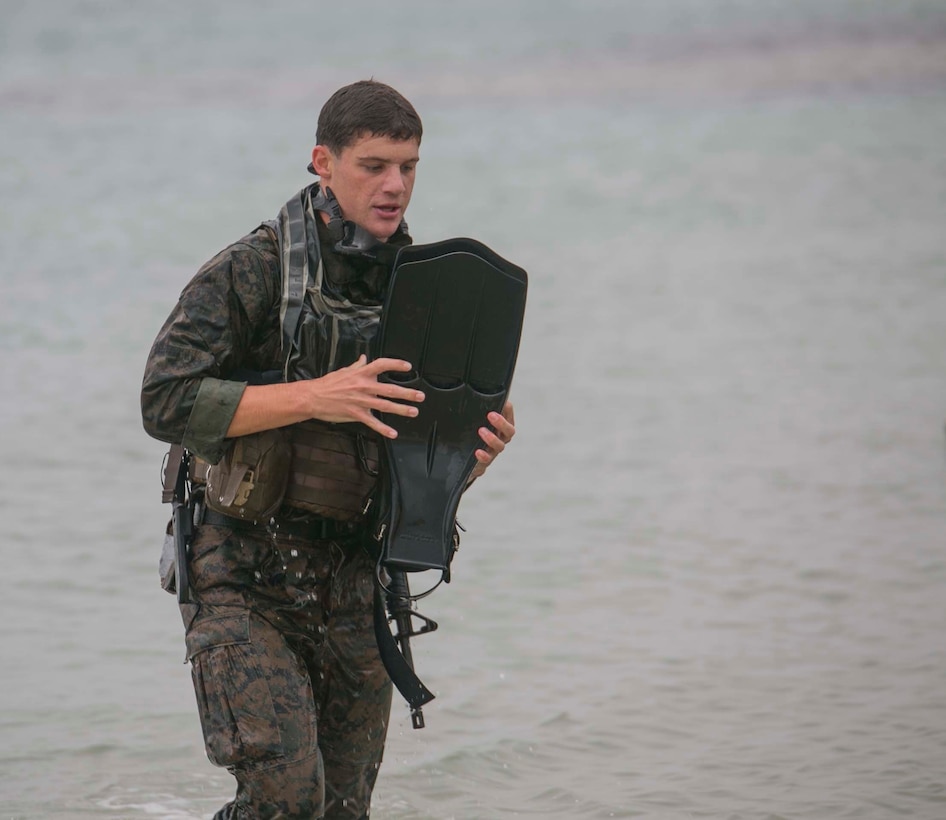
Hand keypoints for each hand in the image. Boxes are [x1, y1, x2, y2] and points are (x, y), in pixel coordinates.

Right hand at [304, 355, 424, 437]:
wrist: (313, 397)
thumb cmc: (328, 384)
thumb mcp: (343, 371)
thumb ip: (357, 366)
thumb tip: (364, 358)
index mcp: (361, 374)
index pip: (382, 365)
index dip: (396, 364)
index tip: (408, 366)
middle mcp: (364, 386)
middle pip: (390, 389)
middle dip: (407, 393)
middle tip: (420, 396)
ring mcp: (361, 401)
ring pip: (385, 406)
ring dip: (402, 409)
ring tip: (414, 411)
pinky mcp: (356, 414)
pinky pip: (373, 422)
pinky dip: (383, 429)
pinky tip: (393, 433)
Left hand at [469, 400, 515, 479]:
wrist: (465, 458)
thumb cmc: (472, 434)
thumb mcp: (474, 419)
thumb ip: (478, 408)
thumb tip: (471, 387)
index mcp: (500, 426)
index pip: (509, 417)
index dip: (508, 410)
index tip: (504, 403)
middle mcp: (500, 438)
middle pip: (509, 431)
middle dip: (501, 422)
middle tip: (491, 415)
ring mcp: (493, 451)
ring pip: (500, 445)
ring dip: (492, 438)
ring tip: (481, 431)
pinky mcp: (484, 461)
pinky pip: (487, 460)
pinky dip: (484, 456)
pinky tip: (478, 452)